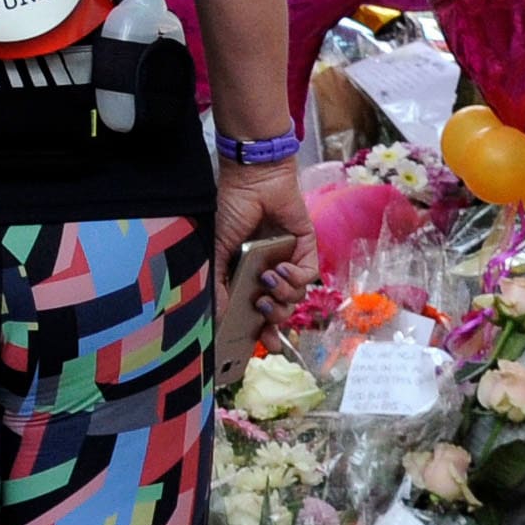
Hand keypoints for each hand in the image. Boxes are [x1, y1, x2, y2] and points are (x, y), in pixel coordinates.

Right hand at [215, 159, 315, 318]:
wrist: (253, 178)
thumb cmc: (230, 208)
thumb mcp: (216, 249)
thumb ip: (217, 283)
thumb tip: (216, 314)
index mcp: (247, 276)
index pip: (257, 312)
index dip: (260, 332)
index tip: (259, 346)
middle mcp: (269, 272)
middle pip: (280, 311)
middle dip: (274, 320)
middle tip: (263, 314)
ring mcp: (288, 260)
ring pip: (296, 297)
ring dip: (283, 296)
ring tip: (268, 281)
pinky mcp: (305, 248)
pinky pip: (308, 275)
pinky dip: (296, 277)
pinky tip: (280, 267)